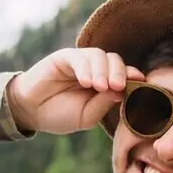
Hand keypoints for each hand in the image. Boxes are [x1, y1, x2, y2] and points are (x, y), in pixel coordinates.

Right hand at [6, 48, 144, 134]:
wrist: (32, 112)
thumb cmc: (60, 115)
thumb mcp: (87, 117)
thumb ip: (104, 104)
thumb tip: (122, 91)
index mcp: (105, 84)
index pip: (124, 75)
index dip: (133, 76)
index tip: (141, 82)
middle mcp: (96, 70)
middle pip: (115, 61)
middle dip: (120, 72)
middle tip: (118, 86)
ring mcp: (81, 62)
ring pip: (100, 56)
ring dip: (103, 71)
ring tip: (100, 87)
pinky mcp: (65, 57)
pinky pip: (80, 57)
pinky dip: (86, 68)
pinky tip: (86, 82)